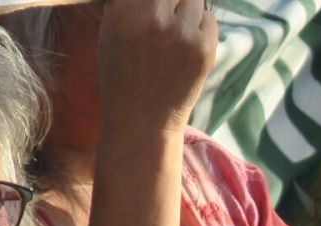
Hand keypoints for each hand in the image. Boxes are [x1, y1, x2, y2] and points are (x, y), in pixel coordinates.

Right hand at [100, 0, 217, 134]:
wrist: (142, 119)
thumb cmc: (123, 73)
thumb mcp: (112, 31)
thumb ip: (131, 3)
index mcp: (123, 11)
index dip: (155, 0)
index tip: (157, 11)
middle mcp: (153, 18)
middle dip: (170, 2)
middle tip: (165, 19)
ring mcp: (182, 34)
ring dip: (185, 9)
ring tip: (174, 32)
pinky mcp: (204, 49)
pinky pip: (208, 19)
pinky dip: (200, 26)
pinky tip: (186, 46)